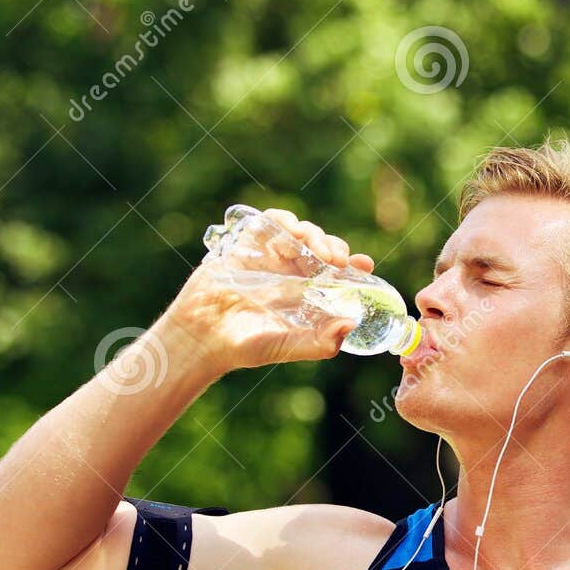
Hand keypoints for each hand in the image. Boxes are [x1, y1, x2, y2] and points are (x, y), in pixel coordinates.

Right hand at [154, 208, 378, 374]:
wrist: (203, 337)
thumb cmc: (246, 346)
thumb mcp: (289, 347)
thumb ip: (321, 342)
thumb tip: (352, 325)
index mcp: (305, 293)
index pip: (336, 272)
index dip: (353, 265)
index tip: (366, 264)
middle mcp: (290, 271)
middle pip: (322, 247)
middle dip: (335, 247)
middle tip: (339, 260)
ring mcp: (269, 256)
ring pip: (300, 232)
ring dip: (314, 235)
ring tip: (318, 251)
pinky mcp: (247, 244)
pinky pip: (269, 222)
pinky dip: (283, 222)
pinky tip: (292, 235)